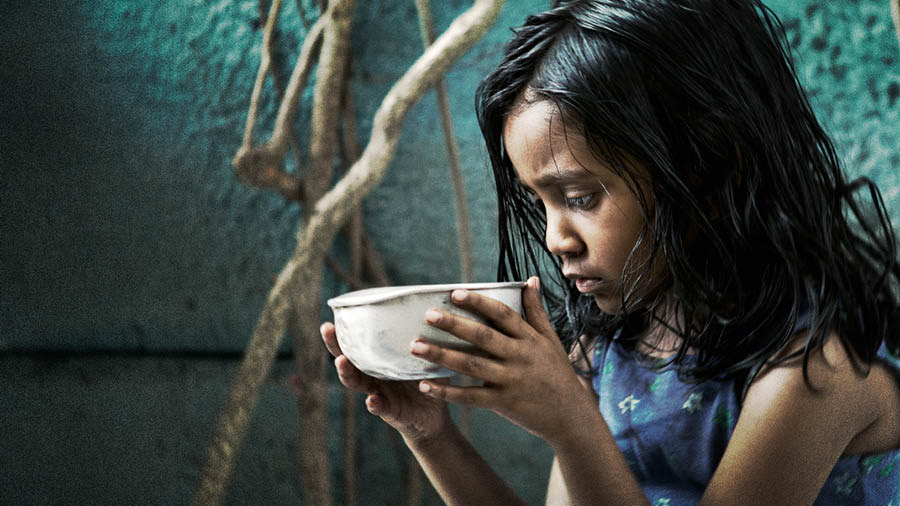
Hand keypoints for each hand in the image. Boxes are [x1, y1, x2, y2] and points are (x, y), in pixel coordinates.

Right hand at [320, 321, 452, 444]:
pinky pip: (380, 407)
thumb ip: (422, 339)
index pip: (356, 344)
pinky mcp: (390, 411)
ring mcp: (378, 393)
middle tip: (326, 328)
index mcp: (378, 360)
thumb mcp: (423, 357)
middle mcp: (373, 376)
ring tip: (341, 362)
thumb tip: (429, 306)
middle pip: (348, 360)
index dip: (342, 333)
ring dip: (347, 373)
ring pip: (356, 383)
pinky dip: (375, 404)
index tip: (331, 318)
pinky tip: (371, 400)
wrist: (434, 415)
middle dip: (335, 345)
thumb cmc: (425, 380)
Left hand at [409, 276, 596, 444]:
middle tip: (428, 315)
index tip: (454, 292)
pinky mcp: (502, 403)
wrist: (570, 416)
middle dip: (454, 325)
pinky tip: (426, 384)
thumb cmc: (557, 373)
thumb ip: (537, 310)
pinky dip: (447, 391)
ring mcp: (510, 380)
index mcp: (529, 338)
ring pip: (471, 365)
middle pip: (483, 337)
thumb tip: (530, 279)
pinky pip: (470, 397)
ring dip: (442, 355)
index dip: (478, 302)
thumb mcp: (551, 340)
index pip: (502, 314)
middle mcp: (519, 357)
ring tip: (416, 346)